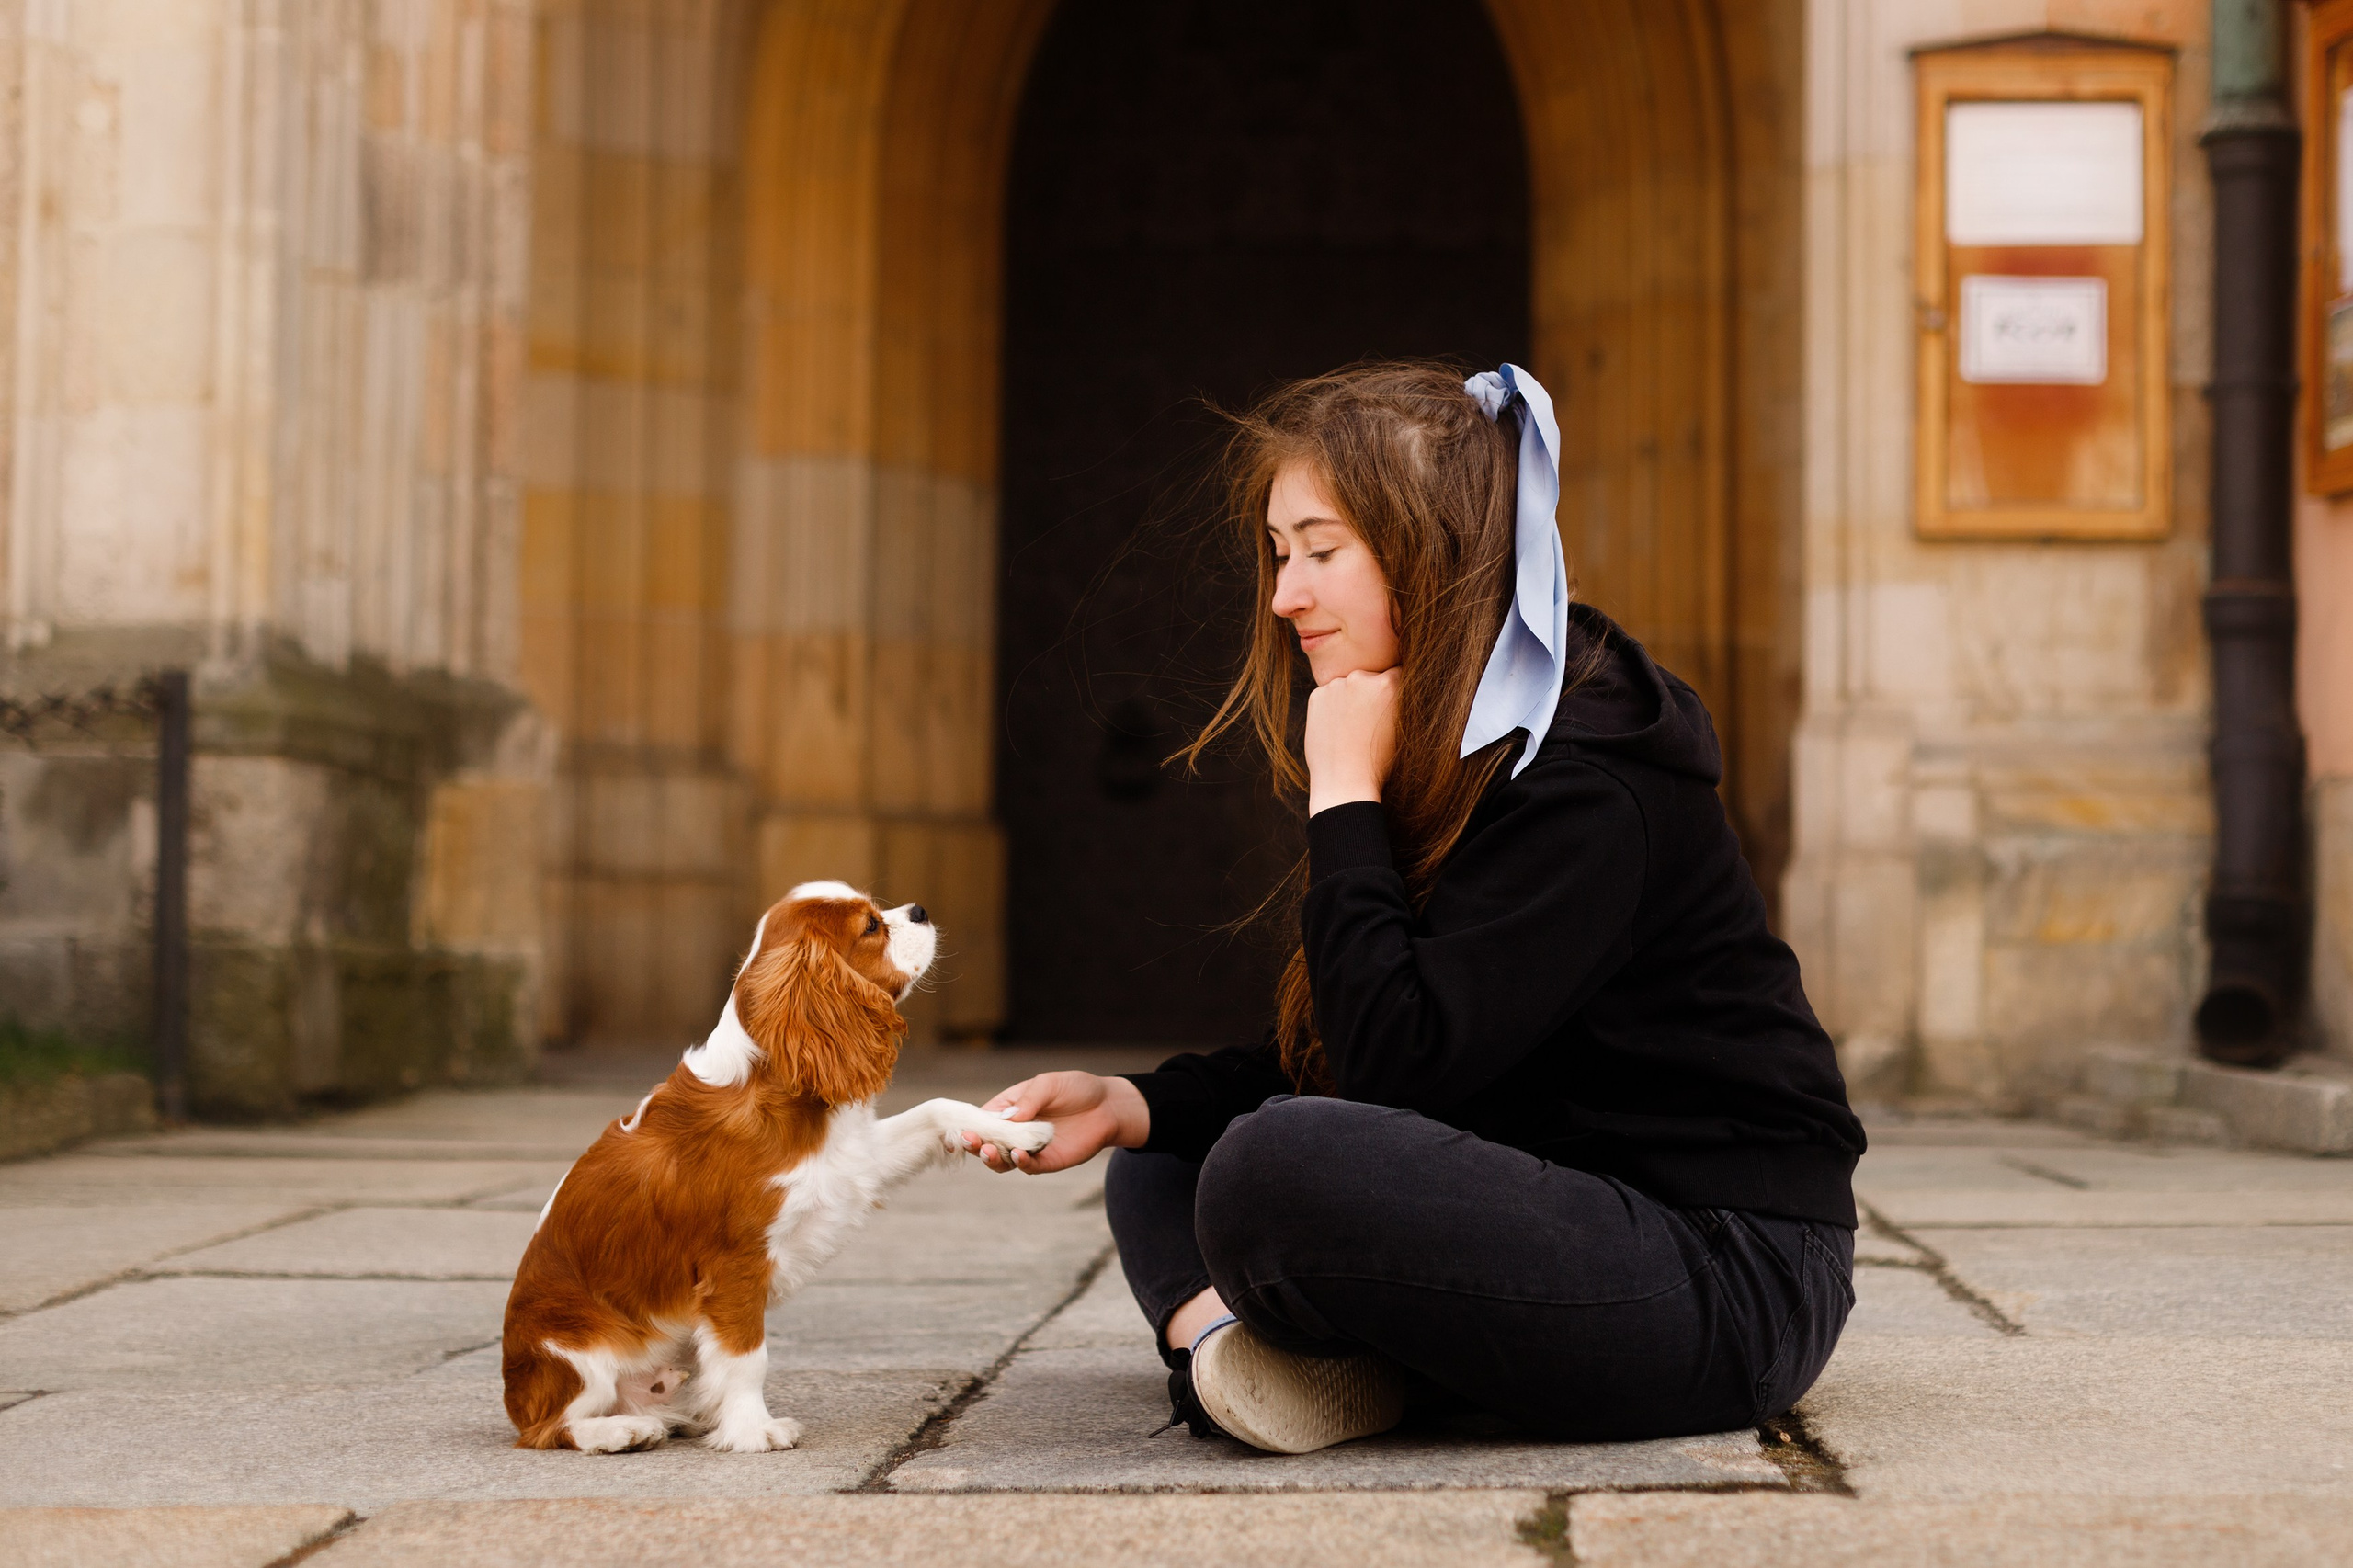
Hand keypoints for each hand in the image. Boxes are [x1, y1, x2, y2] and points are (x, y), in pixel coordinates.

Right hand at [964, 1071, 1148, 1173]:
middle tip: (969, 1141)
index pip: (981, 1120)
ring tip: (988, 1151)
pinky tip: (1018, 1156)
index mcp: (1008, 1110)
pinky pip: (1029, 1167)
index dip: (967, 1126)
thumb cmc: (1075, 1089)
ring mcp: (1029, 1149)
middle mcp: (1014, 1132)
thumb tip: (1007, 1117)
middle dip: (974, 1144)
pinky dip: (1021, 1163)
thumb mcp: (1048, 1084)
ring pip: (1002, 1161)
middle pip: (986, 1143)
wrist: (1108, 1105)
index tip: (957, 1130)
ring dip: (992, 1158)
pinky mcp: (1047, 1161)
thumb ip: (1027, 1099)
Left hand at [1303, 666, 1399, 815]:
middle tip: (1368, 721)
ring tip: (1351, 728)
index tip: (1388, 707)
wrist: (1345, 783)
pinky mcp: (1317, 695)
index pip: (1395, 673)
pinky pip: (1328, 695)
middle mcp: (1361, 678)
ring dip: (1349, 698)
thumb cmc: (1379, 761)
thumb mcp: (1400, 726)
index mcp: (1389, 684)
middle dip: (1369, 693)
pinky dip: (1331, 707)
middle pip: (1369, 677)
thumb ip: (1398, 700)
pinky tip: (1336, 729)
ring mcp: (1336, 685)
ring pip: (1347, 685)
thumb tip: (1395, 683)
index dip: (1393, 691)